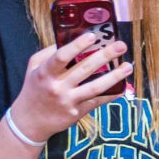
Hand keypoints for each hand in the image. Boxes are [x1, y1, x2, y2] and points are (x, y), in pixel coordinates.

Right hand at [8, 31, 132, 140]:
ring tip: (128, 66)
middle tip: (121, 46)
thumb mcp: (34, 68)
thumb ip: (49, 53)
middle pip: (84, 69)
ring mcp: (68, 101)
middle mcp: (57, 87)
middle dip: (105, 56)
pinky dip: (112, 94)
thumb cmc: (34, 89)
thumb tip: (70, 38)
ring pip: (95, 87)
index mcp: (45, 73)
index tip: (93, 36)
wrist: (29, 122)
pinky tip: (123, 86)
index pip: (61, 56)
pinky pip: (97, 101)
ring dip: (115, 76)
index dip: (77, 46)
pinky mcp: (77, 112)